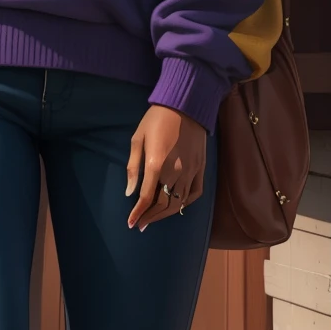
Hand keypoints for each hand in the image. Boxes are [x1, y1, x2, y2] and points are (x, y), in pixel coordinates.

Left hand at [126, 105, 207, 230]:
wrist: (186, 105)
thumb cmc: (156, 120)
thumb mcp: (137, 139)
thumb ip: (133, 168)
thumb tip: (130, 192)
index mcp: (156, 165)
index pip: (146, 198)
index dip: (138, 213)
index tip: (131, 223)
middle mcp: (175, 172)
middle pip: (163, 204)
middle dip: (150, 217)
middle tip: (140, 224)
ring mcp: (191, 171)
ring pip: (179, 202)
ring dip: (165, 214)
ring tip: (154, 219)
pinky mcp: (201, 168)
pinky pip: (195, 193)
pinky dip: (185, 204)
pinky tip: (176, 207)